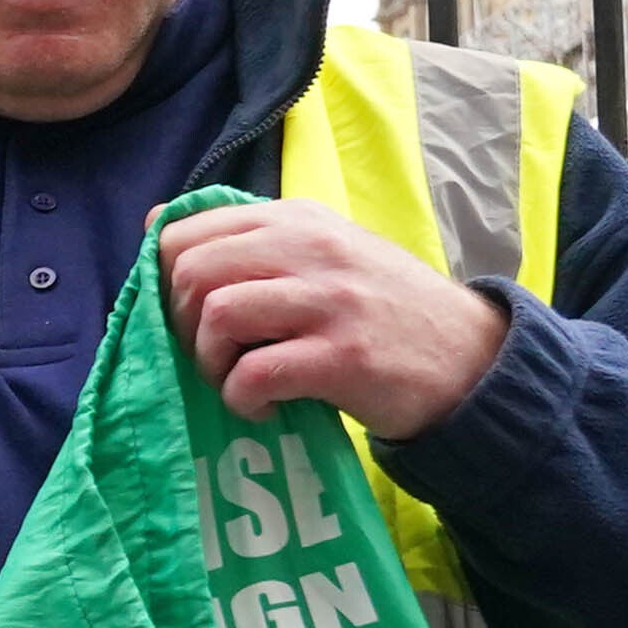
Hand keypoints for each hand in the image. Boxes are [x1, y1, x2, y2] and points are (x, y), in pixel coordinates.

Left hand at [152, 201, 513, 440]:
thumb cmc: (385, 312)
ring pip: (216, 314)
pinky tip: (263, 408)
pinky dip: (241, 399)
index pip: (188, 228)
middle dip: (179, 321)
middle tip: (209, 354)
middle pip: (191, 269)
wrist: (472, 359)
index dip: (164, 277)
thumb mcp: (326, 255)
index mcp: (299, 219)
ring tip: (234, 381)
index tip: (185, 314)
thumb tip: (155, 229)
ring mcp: (329, 300)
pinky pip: (253, 374)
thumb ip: (255, 243)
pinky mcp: (342, 357)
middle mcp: (311, 248)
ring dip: (209, 362)